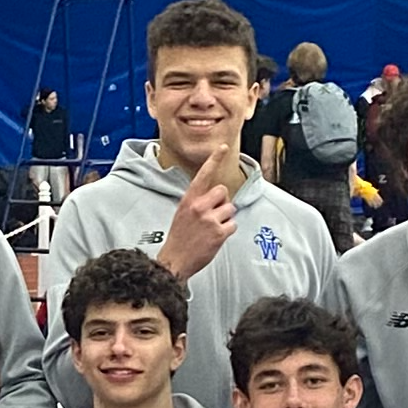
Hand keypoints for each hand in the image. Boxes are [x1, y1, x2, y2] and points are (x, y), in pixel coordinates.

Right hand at [158, 153, 243, 277]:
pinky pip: (233, 225)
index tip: (223, 147)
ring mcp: (210, 219)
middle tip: (213, 215)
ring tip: (212, 229)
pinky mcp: (219, 233)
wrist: (175, 260)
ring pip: (230, 209)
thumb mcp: (182, 213)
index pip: (203, 174)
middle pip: (223, 191)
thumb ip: (196, 202)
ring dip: (225, 218)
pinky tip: (215, 237)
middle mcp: (199, 206)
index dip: (214, 159)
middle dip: (222, 202)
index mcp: (189, 200)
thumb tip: (214, 196)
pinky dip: (227, 231)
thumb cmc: (179, 238)